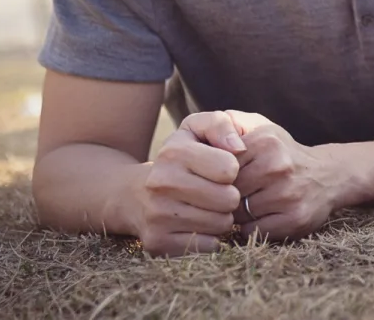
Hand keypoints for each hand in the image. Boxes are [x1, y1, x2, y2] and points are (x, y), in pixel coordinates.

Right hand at [134, 111, 244, 255]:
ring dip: (220, 217)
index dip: (232, 170)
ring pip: (221, 224)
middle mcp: (161, 183)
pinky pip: (208, 247)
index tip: (220, 170)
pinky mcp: (157, 243)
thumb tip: (239, 148)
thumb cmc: (180, 158)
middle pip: (228, 199)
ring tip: (206, 207)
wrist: (134, 194)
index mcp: (173, 152)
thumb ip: (221, 126)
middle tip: (216, 192)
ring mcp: (157, 216)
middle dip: (229, 196)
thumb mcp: (196, 130)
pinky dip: (209, 238)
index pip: (229, 168)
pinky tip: (196, 225)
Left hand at [227, 111, 336, 241]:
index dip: (220, 176)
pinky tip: (263, 216)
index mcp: (266, 142)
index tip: (230, 176)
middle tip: (242, 193)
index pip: (220, 168)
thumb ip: (227, 125)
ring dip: (240, 213)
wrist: (328, 175)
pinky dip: (252, 228)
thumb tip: (201, 146)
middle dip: (229, 196)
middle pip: (228, 192)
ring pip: (239, 214)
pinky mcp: (295, 219)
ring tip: (254, 203)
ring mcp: (288, 194)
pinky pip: (252, 231)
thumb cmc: (283, 153)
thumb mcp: (260, 127)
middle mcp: (278, 166)